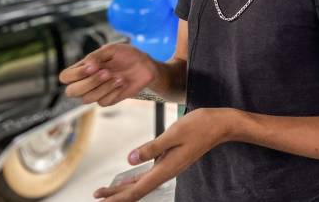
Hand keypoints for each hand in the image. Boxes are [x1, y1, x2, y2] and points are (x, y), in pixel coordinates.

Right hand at [59, 42, 158, 106]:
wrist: (145, 65)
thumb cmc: (126, 55)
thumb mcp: (112, 49)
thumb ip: (96, 56)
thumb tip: (87, 65)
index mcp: (83, 68)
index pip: (65, 77)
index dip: (75, 74)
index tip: (92, 67)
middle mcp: (86, 82)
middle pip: (71, 91)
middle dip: (89, 82)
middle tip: (107, 72)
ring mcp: (96, 92)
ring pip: (87, 99)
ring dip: (104, 87)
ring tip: (119, 76)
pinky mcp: (108, 99)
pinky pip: (103, 102)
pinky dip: (113, 92)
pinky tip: (122, 83)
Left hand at [92, 108, 235, 200]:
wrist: (221, 124)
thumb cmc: (200, 125)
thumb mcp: (174, 133)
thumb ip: (152, 147)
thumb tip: (130, 159)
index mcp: (166, 168)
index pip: (137, 190)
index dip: (117, 196)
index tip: (101, 199)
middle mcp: (167, 171)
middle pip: (137, 190)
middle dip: (116, 194)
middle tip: (97, 195)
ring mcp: (170, 166)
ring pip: (142, 182)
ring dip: (124, 187)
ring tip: (107, 190)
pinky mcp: (172, 160)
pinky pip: (149, 174)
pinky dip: (136, 178)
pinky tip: (129, 177)